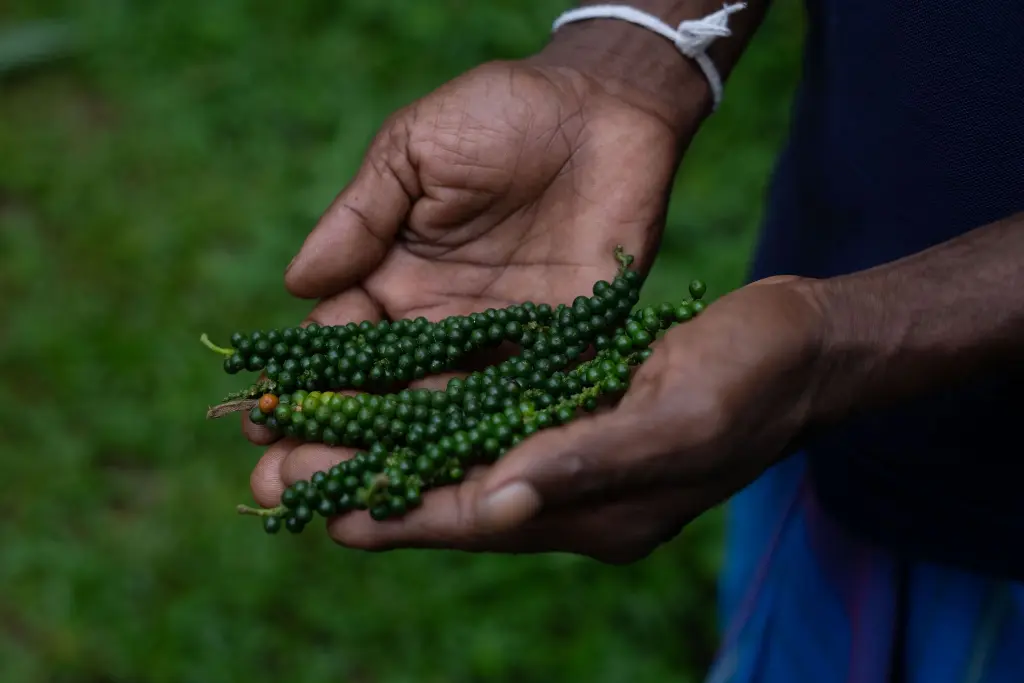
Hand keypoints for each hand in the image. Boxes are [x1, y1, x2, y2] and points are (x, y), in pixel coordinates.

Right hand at [245, 37, 709, 499]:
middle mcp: (443, 323)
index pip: (339, 343)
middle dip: (329, 441)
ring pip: (440, 414)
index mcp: (397, 276)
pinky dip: (488, 445)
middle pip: (380, 395)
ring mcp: (502, 344)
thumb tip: (296, 285)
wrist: (604, 107)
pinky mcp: (565, 351)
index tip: (257, 422)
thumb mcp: (414, 150)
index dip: (300, 382)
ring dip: (394, 459)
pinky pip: (524, 406)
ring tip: (341, 505)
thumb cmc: (500, 114)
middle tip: (277, 488)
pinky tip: (450, 487)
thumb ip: (360, 215)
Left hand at [248, 276, 826, 562]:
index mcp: (595, 515)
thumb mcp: (678, 417)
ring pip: (455, 462)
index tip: (310, 508)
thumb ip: (587, 461)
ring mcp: (570, 461)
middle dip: (363, 484)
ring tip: (305, 434)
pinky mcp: (573, 420)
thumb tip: (495, 503)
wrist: (800, 349)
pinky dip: (432, 414)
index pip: (471, 520)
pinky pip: (485, 427)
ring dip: (385, 447)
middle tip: (270, 473)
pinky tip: (386, 396)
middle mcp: (570, 497)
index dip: (390, 513)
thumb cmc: (752, 380)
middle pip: (447, 496)